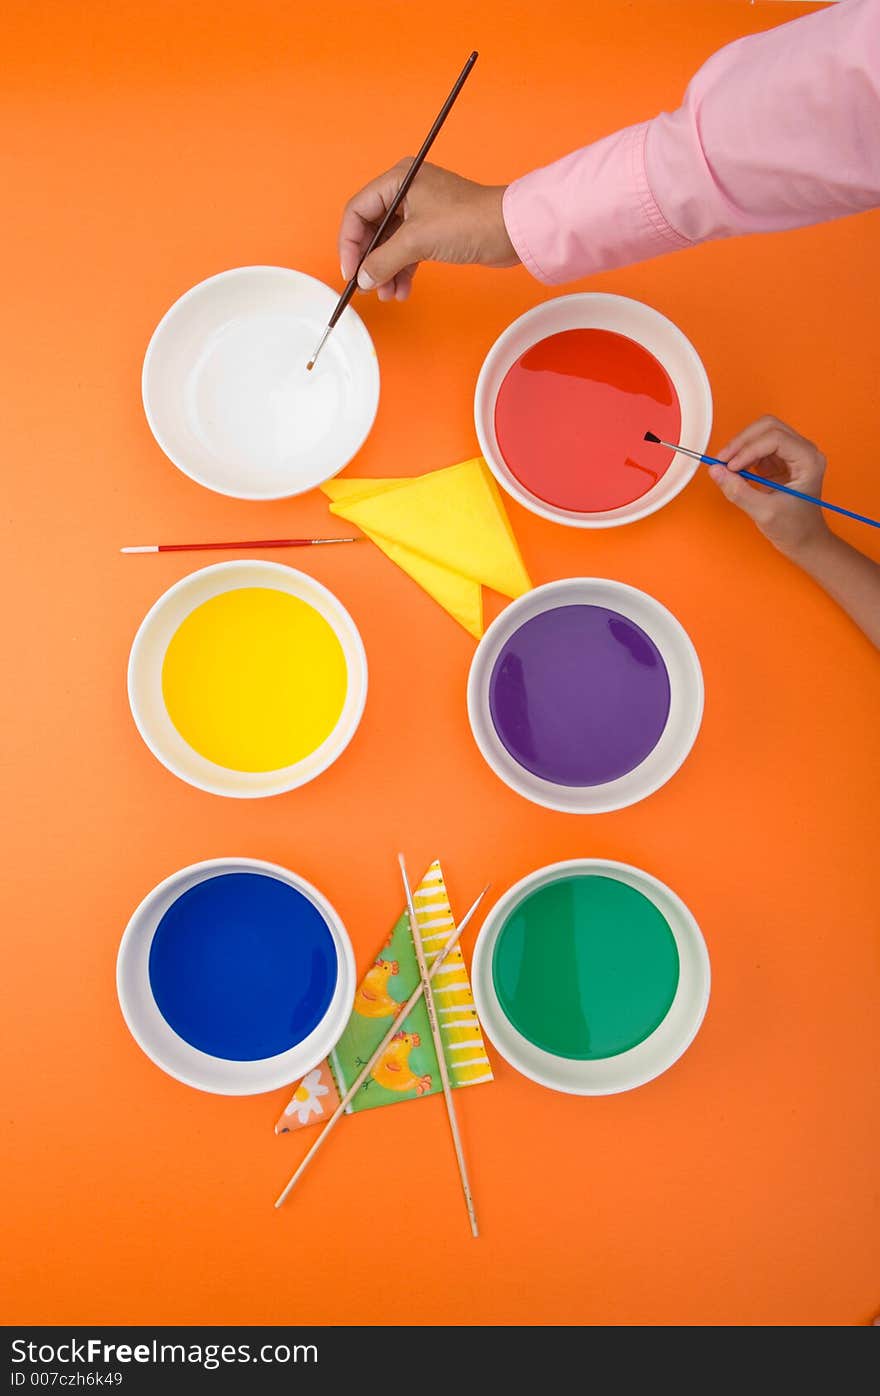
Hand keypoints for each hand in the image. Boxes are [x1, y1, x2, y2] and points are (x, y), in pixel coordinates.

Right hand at [338, 160, 518, 302]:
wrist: (510, 231)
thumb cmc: (469, 221)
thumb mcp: (416, 241)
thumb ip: (383, 260)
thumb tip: (363, 278)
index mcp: (398, 180)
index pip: (357, 210)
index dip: (349, 243)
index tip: (350, 271)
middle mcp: (406, 192)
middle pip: (371, 229)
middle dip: (369, 261)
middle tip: (366, 286)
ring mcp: (420, 211)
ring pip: (389, 244)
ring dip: (385, 271)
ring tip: (387, 294)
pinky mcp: (433, 230)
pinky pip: (407, 252)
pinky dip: (402, 271)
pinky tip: (402, 290)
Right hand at [709, 415, 830, 559]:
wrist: (805, 541)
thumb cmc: (795, 529)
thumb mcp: (764, 512)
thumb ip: (738, 491)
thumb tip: (715, 471)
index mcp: (808, 460)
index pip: (775, 438)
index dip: (748, 449)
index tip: (730, 467)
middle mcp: (803, 451)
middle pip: (768, 427)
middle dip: (742, 442)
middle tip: (723, 462)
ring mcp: (791, 455)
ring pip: (761, 433)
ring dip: (741, 447)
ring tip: (727, 468)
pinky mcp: (780, 461)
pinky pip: (757, 448)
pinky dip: (743, 456)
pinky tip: (736, 472)